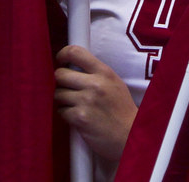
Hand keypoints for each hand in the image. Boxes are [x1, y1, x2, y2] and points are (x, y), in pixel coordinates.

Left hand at [54, 45, 137, 161]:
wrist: (129, 135)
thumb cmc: (121, 110)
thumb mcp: (114, 83)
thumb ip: (96, 73)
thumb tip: (72, 65)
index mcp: (104, 72)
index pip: (75, 52)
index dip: (63, 54)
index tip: (61, 61)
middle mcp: (95, 84)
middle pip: (60, 74)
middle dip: (61, 82)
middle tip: (68, 88)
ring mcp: (86, 101)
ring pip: (58, 94)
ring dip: (63, 100)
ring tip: (75, 105)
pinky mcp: (80, 118)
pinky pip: (61, 111)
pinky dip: (66, 115)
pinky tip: (77, 117)